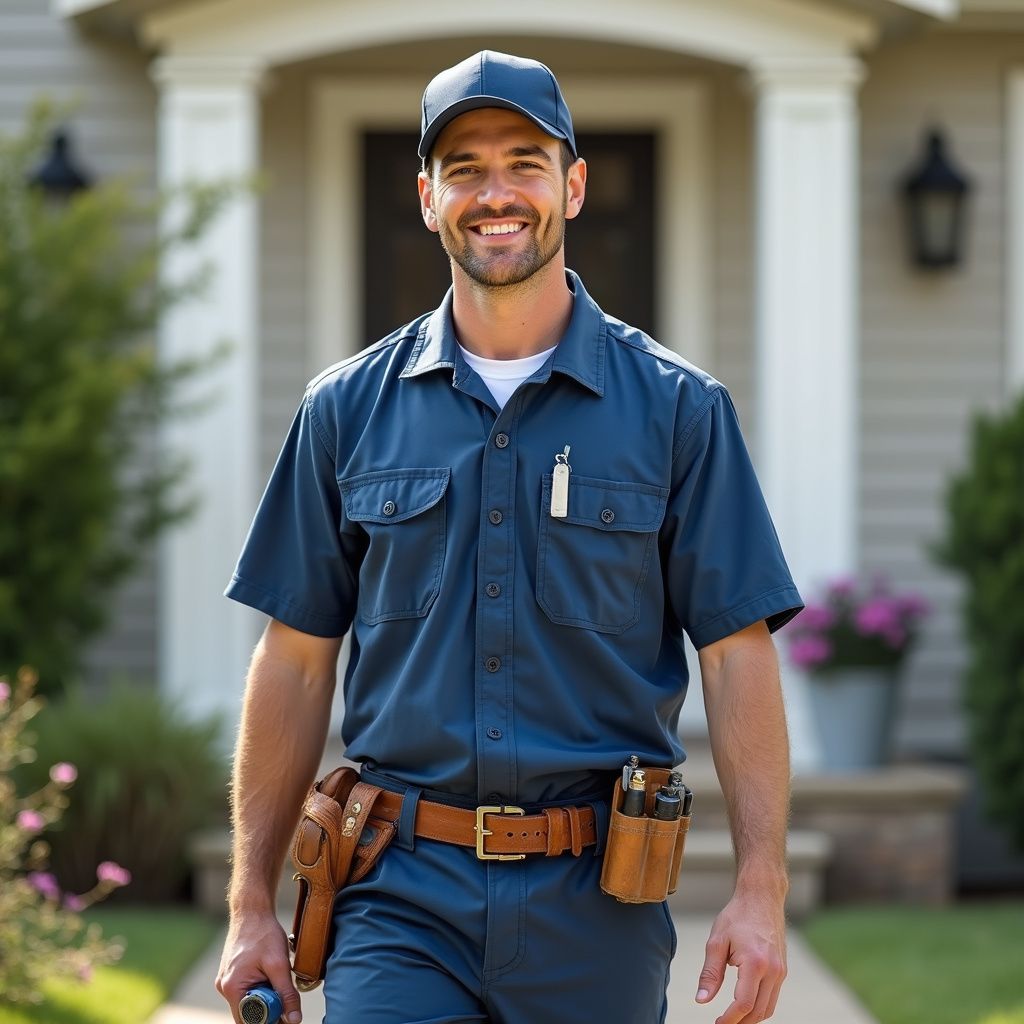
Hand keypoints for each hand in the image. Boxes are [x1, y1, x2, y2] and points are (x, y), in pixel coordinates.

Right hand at [216, 909, 302, 1023]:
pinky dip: (261, 985)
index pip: (249, 1020)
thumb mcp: (279, 964)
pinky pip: (247, 988)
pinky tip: (269, 972)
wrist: (252, 910)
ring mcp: (227, 979)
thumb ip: (287, 993)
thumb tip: (295, 1019)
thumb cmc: (263, 933)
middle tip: (285, 994)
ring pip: (249, 1000)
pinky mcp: (233, 973)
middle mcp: (225, 987)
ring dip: (266, 994)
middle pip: (249, 1012)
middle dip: (268, 1007)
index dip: (269, 1020)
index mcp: (232, 988)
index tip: (285, 1015)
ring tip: (276, 976)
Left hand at [695, 888, 787, 1022]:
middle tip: (721, 1023)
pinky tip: (744, 1005)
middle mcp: (773, 971)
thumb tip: (702, 999)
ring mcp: (781, 971)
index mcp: (755, 963)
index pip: (744, 1004)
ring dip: (751, 1018)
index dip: (729, 1019)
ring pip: (768, 1008)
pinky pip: (773, 998)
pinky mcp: (782, 970)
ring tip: (731, 1018)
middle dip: (740, 1022)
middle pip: (758, 1011)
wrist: (762, 897)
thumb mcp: (717, 941)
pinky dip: (759, 1007)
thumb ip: (710, 973)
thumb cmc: (737, 915)